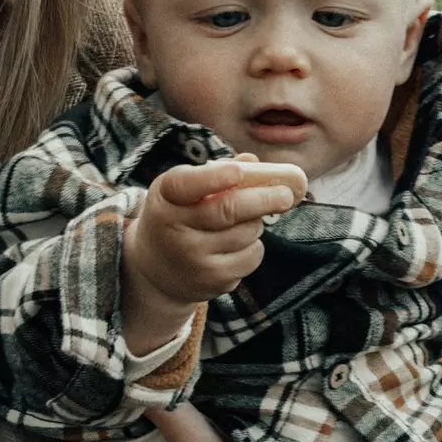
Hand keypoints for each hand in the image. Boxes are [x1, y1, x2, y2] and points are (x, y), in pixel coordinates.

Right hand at [122, 158, 306, 351]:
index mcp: (166, 197)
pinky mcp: (212, 280)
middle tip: (287, 194)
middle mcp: (174, 229)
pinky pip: (252, 256)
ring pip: (247, 232)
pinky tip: (237, 246)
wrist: (155, 269)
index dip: (214, 178)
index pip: (187, 185)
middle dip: (264, 199)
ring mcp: (193, 258)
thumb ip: (215, 173)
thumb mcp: (184, 192)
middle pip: (228, 210)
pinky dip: (254, 246)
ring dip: (256, 223)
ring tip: (241, 223)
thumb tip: (252, 161)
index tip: (238, 172)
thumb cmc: (178, 216)